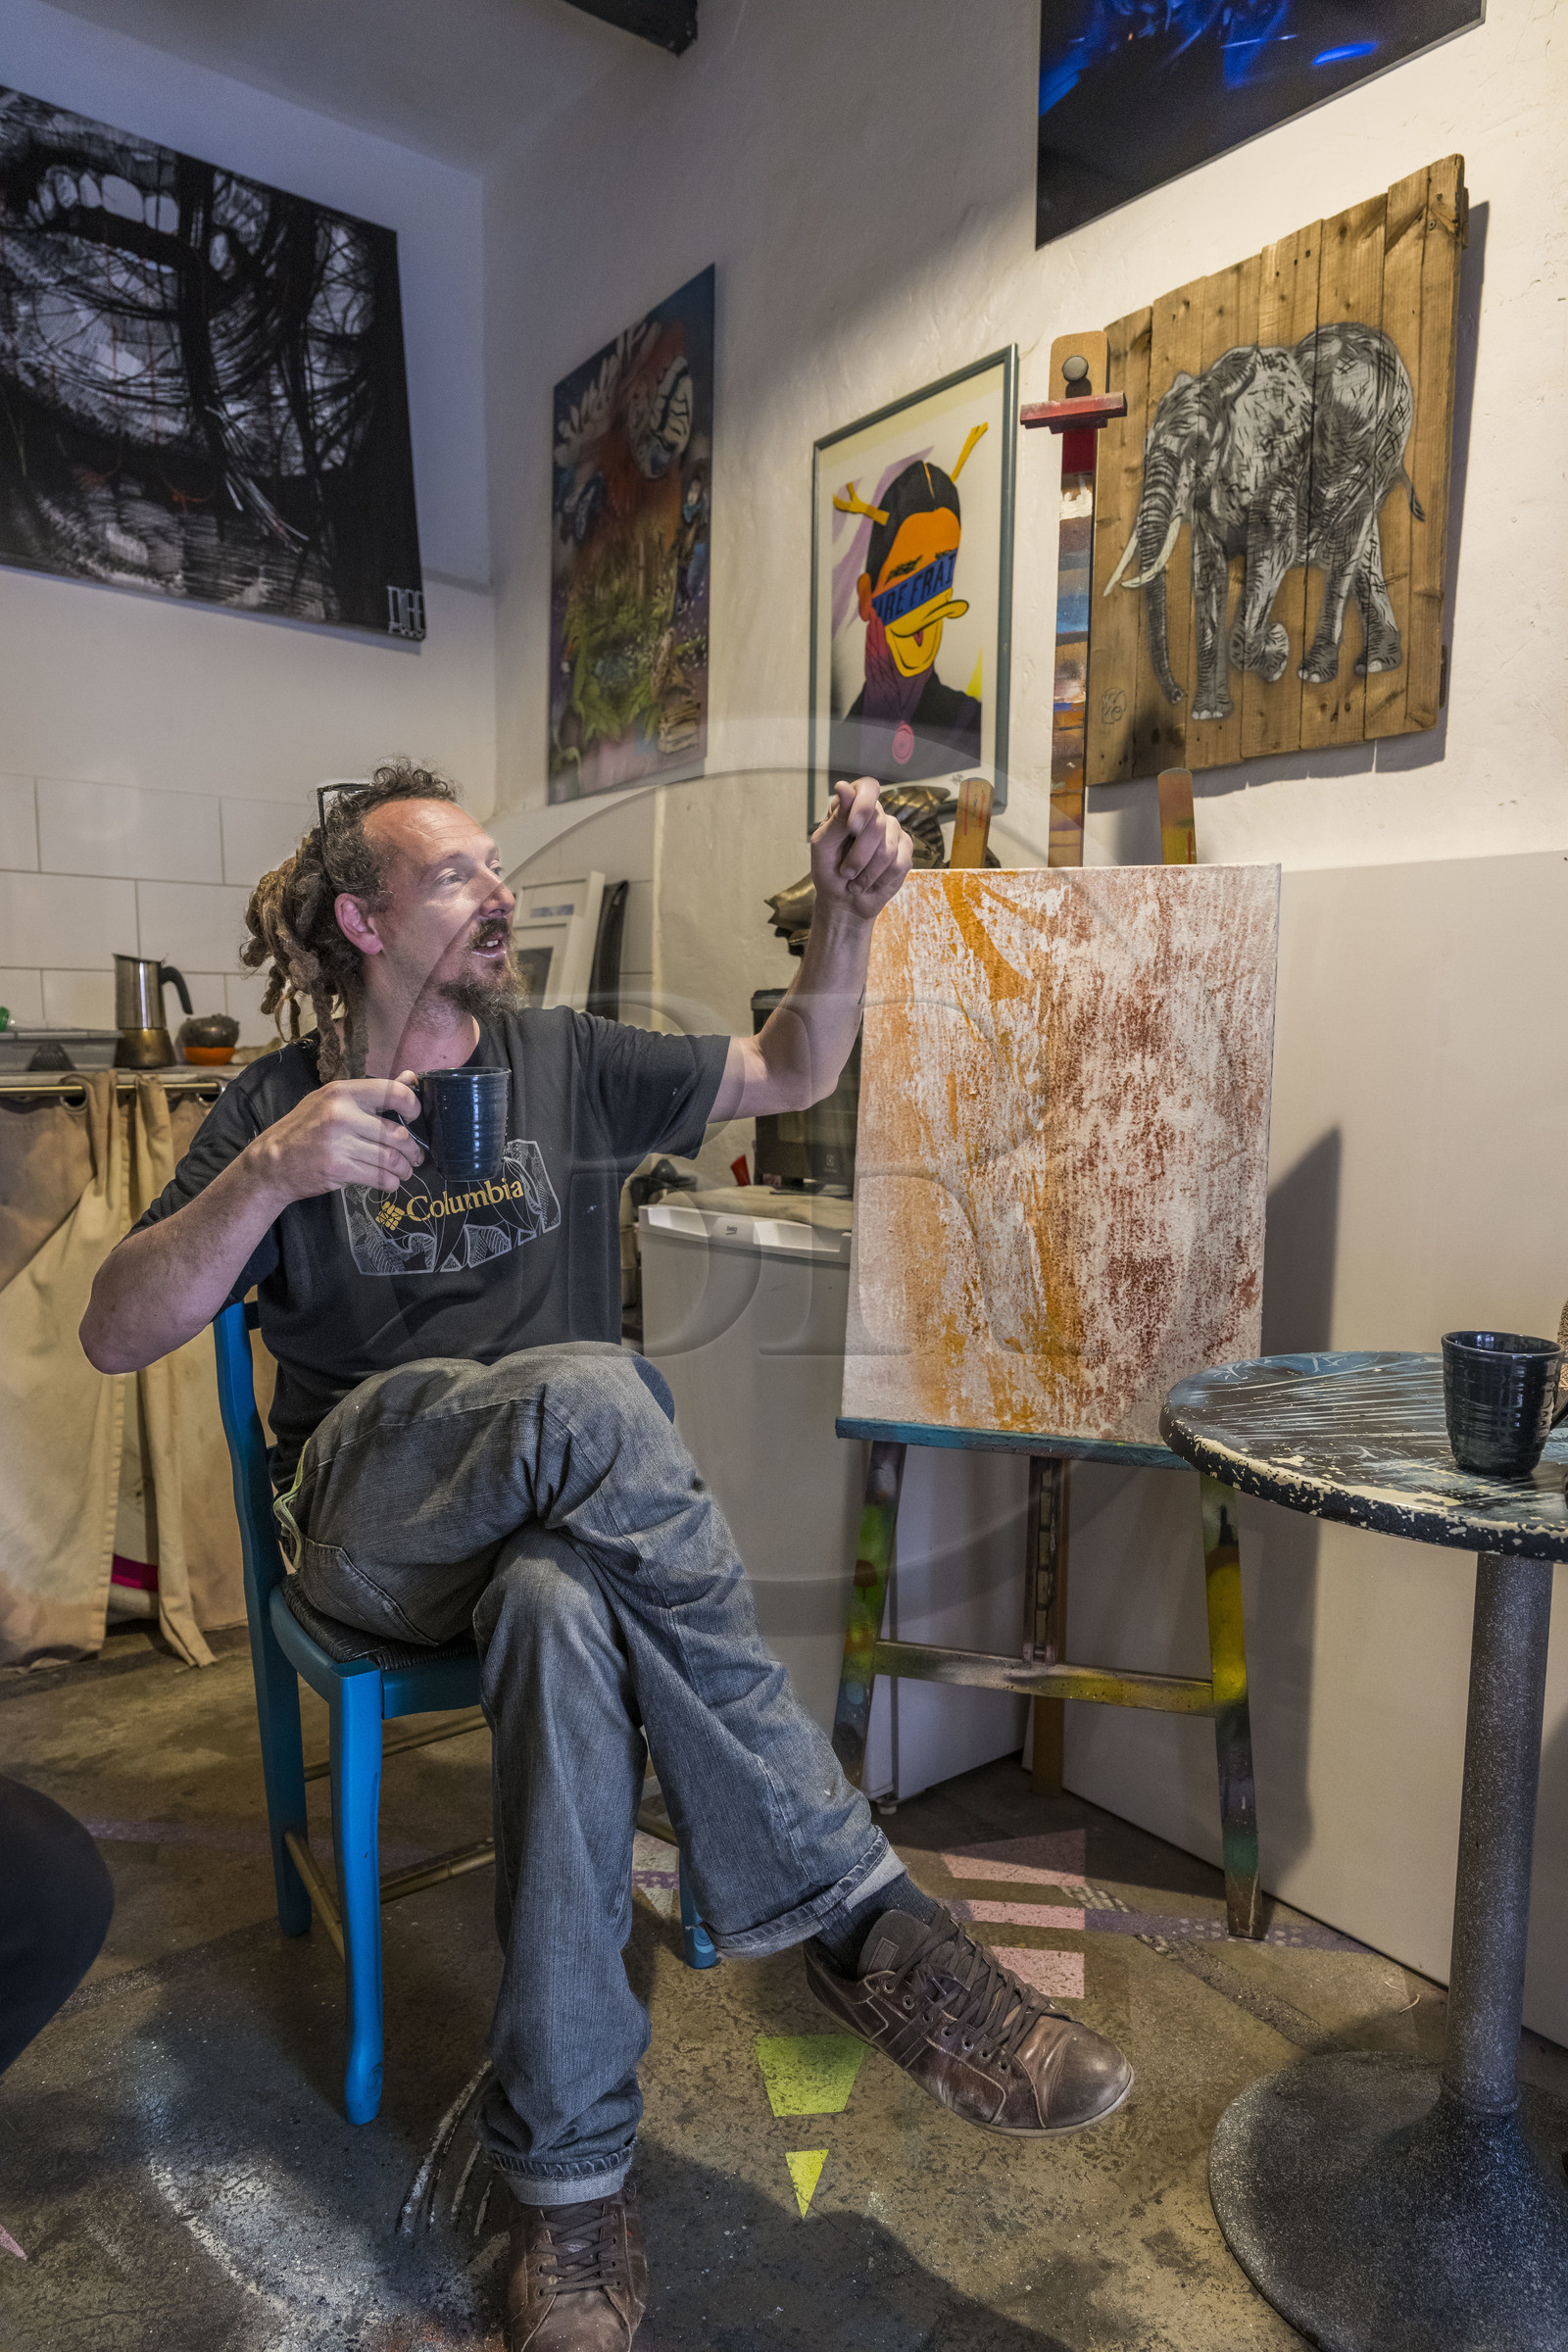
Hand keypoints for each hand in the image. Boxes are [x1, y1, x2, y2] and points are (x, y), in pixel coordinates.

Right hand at [245, 1073, 423, 1201]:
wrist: (271, 1162)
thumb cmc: (304, 1129)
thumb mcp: (332, 1101)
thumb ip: (372, 1093)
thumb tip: (411, 1078)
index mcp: (341, 1092)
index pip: (393, 1092)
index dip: (413, 1106)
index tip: (414, 1117)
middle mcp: (341, 1115)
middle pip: (396, 1132)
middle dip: (412, 1149)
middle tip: (415, 1156)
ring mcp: (338, 1143)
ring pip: (390, 1158)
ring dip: (404, 1168)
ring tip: (404, 1170)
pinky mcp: (338, 1168)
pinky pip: (378, 1177)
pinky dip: (391, 1182)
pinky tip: (390, 1181)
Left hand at [809, 778, 912, 922]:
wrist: (844, 901)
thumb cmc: (829, 871)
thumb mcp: (824, 845)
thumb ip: (837, 818)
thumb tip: (844, 786)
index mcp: (852, 806)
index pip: (867, 788)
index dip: (864, 804)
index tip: (853, 828)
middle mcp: (875, 814)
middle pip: (877, 824)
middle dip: (858, 856)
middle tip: (845, 872)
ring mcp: (894, 831)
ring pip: (887, 849)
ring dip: (867, 873)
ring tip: (855, 882)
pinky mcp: (906, 851)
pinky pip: (899, 864)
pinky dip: (879, 880)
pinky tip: (870, 883)